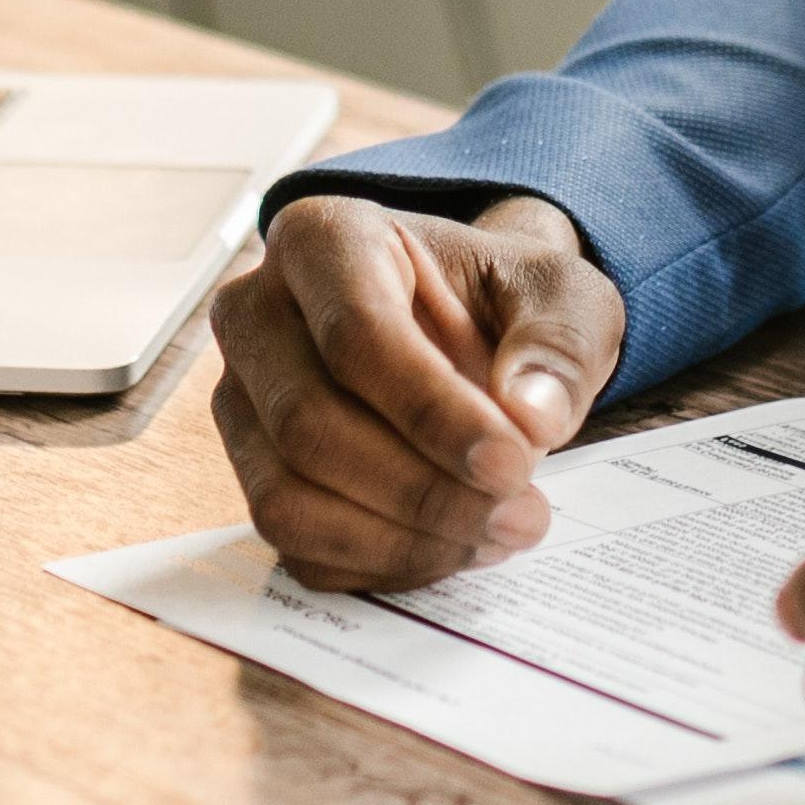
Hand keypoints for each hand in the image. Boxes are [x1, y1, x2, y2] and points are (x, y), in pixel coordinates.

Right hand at [205, 191, 626, 590]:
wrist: (470, 328)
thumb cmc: (503, 302)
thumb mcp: (563, 296)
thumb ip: (559, 342)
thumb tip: (530, 416)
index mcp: (322, 239)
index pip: (355, 335)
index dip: (433, 412)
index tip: (513, 463)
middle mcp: (255, 313)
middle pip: (308, 425)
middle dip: (423, 490)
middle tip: (520, 515)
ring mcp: (240, 399)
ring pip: (286, 498)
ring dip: (399, 540)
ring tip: (494, 536)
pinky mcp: (250, 472)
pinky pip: (295, 545)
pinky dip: (378, 564)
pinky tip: (450, 546)